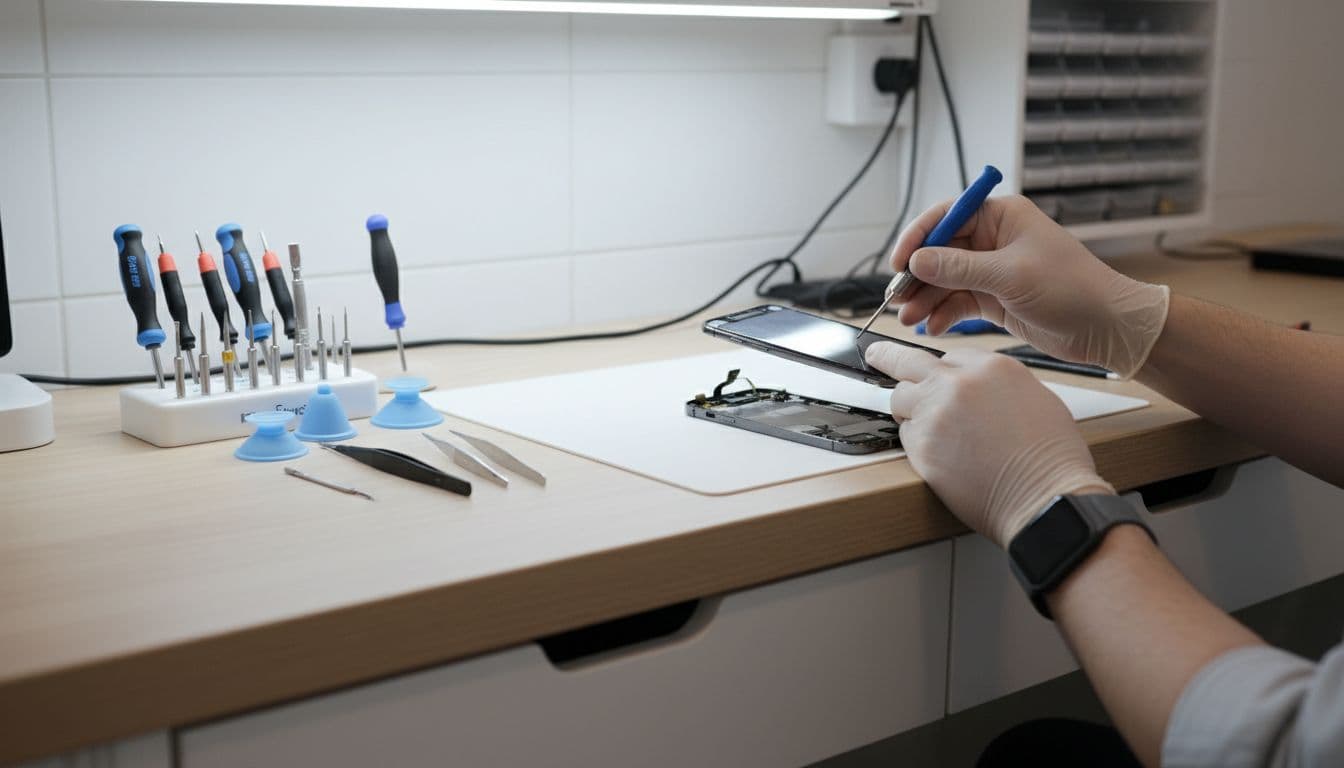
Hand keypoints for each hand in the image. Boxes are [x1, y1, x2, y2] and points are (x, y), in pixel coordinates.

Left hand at [865, 342, 1113, 547]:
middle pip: (908, 361)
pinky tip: (941, 455)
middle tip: (875, 356)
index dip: (942, 369)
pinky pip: (905, 434)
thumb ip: (997, 385)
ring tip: (929, 428)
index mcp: (992, 367)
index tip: (934, 373)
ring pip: (900, 398)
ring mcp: (935, 413)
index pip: (950, 354)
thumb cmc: (1049, 457)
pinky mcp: (921, 446)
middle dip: (887, 357)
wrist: (1045, 498)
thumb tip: (978, 390)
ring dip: (908, 409)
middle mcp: (959, 384)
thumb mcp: (1035, 398)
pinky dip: (916, 442)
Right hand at [889, 195, 1169, 378]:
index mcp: (1001, 217)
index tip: (899, 262)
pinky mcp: (994, 298)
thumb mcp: (1010, 275)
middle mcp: (993, 239)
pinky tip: (934, 327)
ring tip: (910, 319)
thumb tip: (917, 260)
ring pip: (945, 280)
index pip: (946, 217)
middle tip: (897, 298)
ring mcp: (992, 270)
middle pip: (940, 252)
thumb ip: (959, 268)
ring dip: (926, 299)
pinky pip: (958, 302)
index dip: (918, 238)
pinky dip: (944, 314)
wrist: (1105, 326)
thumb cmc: (1071, 288)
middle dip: (917, 276)